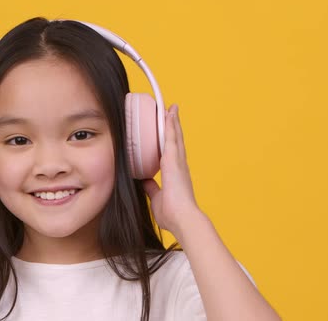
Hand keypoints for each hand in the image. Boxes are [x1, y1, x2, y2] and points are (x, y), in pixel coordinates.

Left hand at [143, 104, 201, 237]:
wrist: (183, 218)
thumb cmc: (172, 214)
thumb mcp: (156, 198)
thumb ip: (151, 188)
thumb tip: (144, 181)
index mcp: (175, 175)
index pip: (172, 154)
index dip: (170, 142)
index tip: (167, 132)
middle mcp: (179, 166)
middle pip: (176, 141)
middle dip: (173, 127)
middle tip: (170, 113)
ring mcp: (178, 162)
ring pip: (175, 136)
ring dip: (172, 122)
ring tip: (170, 108)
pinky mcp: (174, 160)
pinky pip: (171, 137)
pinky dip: (170, 124)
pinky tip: (168, 113)